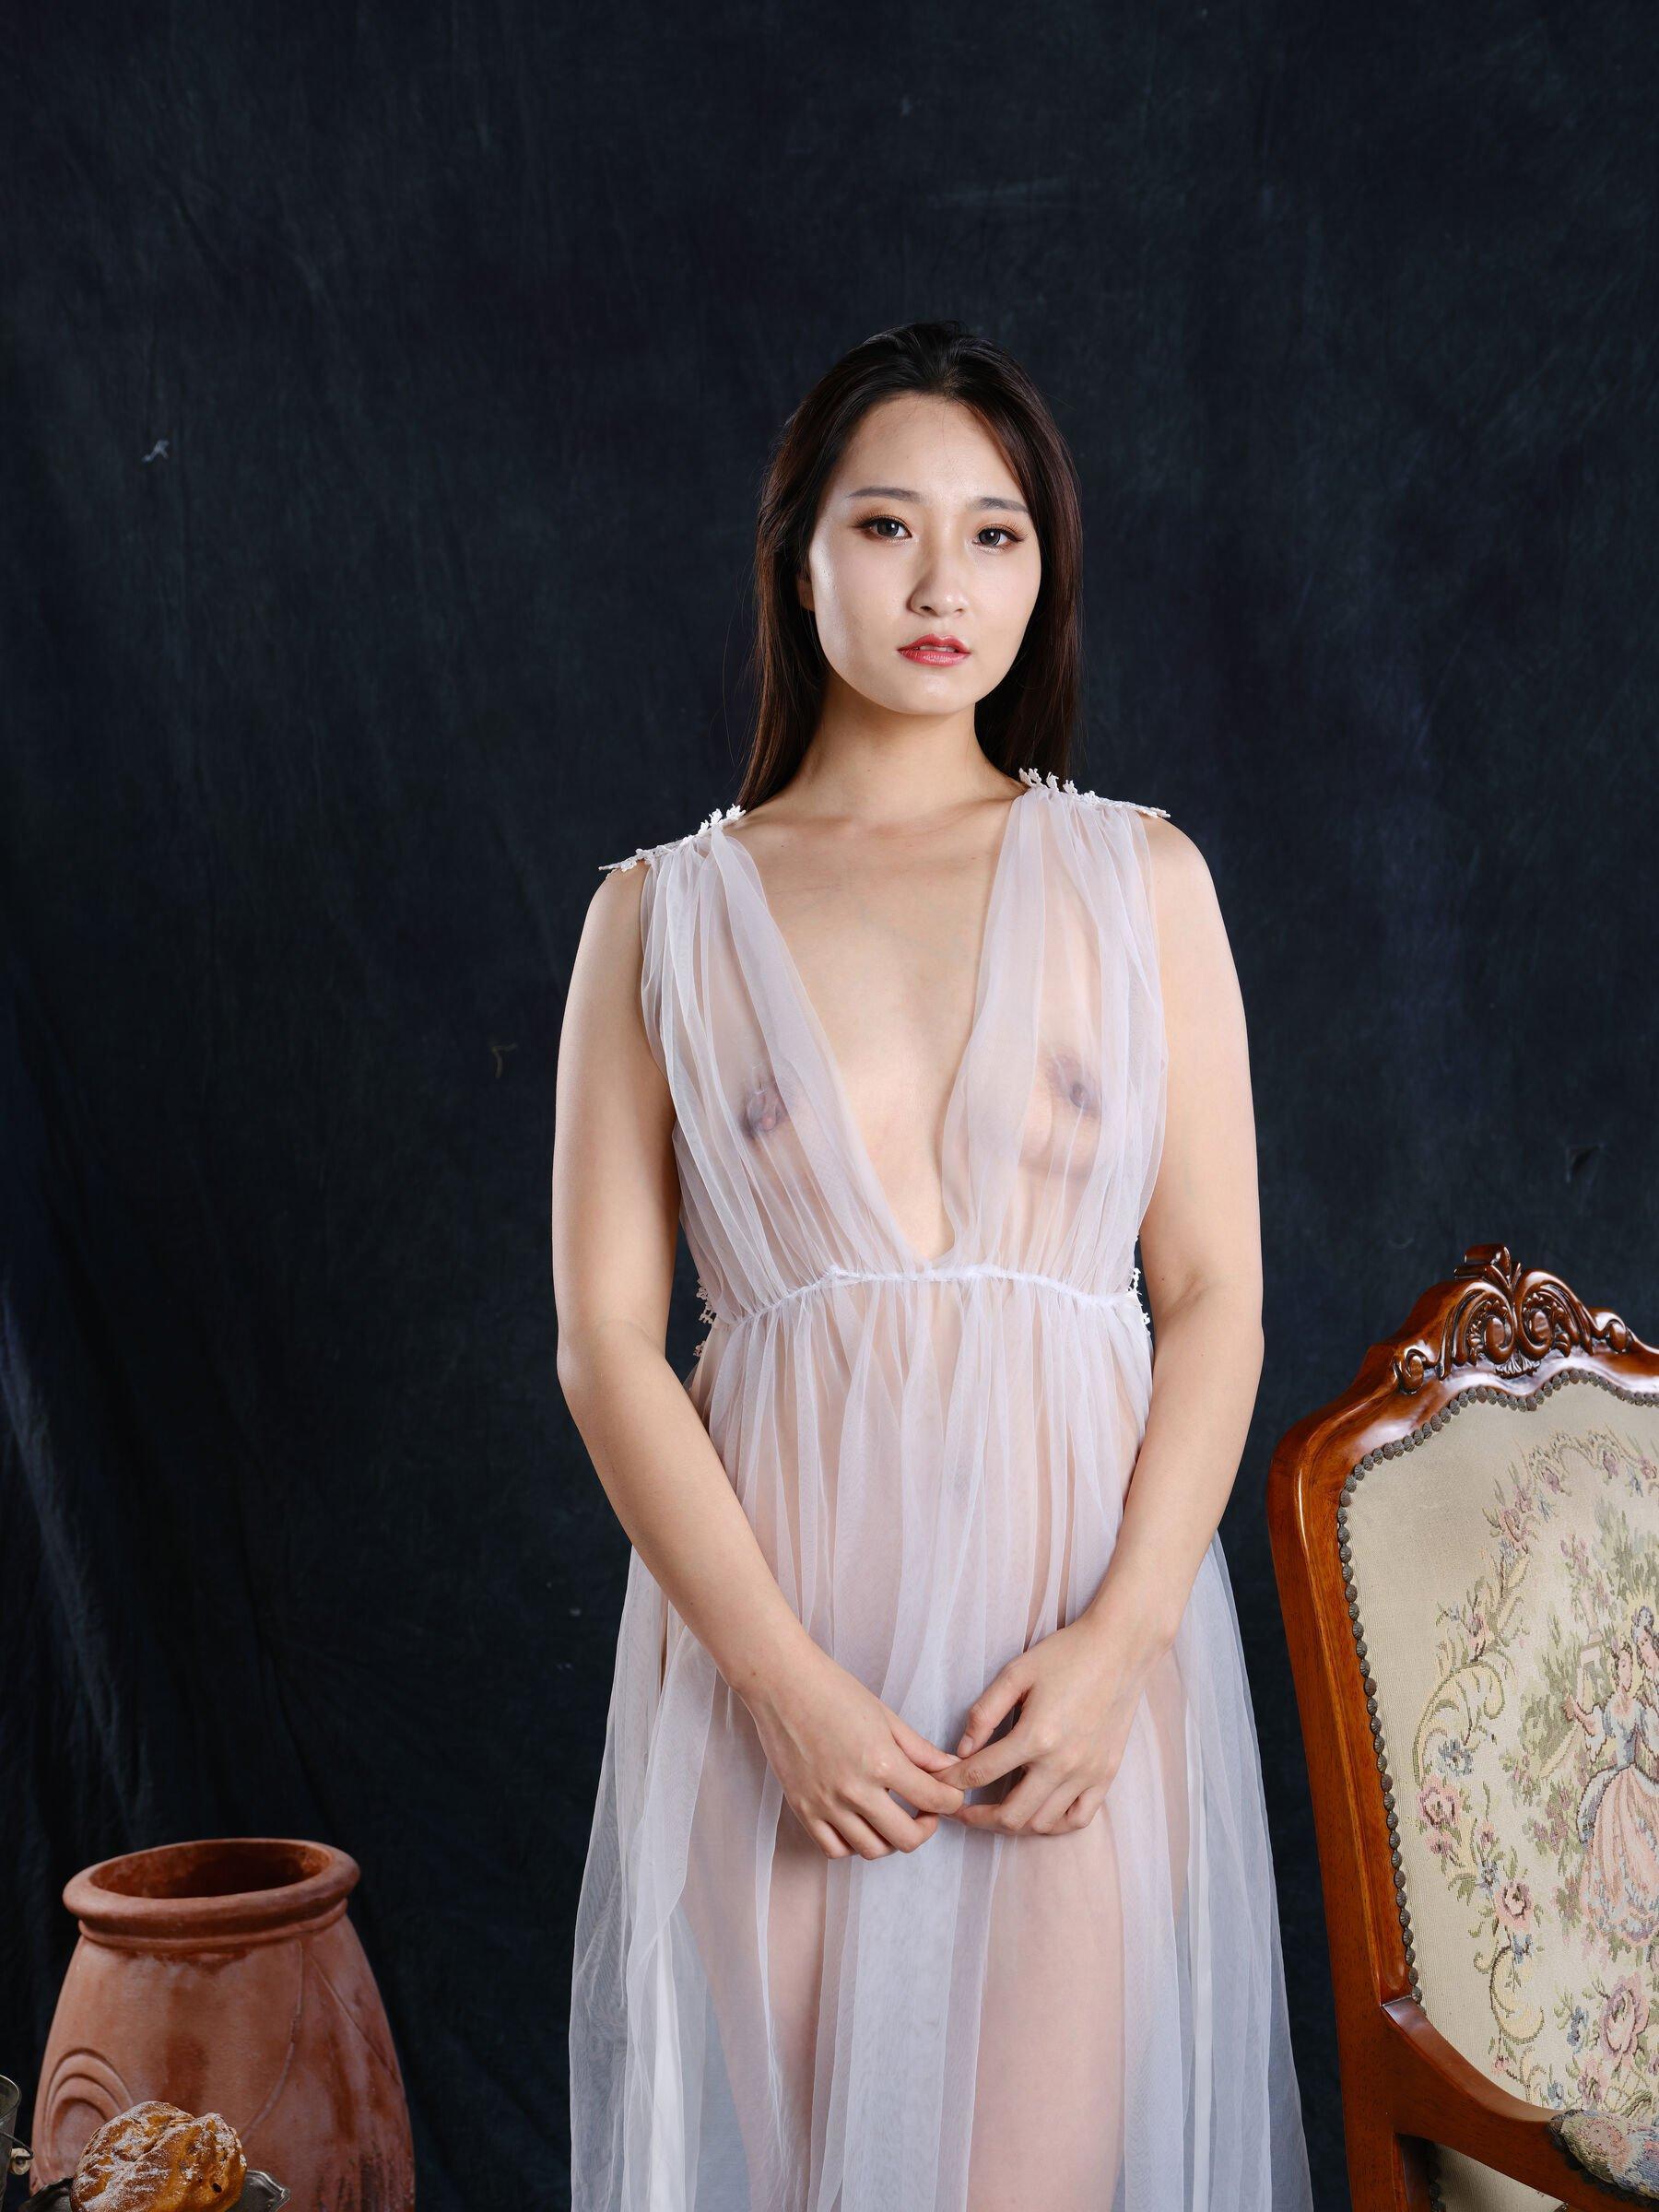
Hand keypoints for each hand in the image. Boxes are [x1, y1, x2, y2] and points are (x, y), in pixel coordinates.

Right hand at [743, 1645, 966, 1860]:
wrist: (783, 1684)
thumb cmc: (835, 1692)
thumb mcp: (886, 1717)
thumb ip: (920, 1750)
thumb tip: (950, 1770)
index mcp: (881, 1762)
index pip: (933, 1799)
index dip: (952, 1801)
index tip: (951, 1797)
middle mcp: (855, 1791)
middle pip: (906, 1838)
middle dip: (926, 1828)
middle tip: (926, 1812)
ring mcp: (826, 1804)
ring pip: (871, 1849)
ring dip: (890, 1839)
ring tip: (892, 1818)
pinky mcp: (802, 1809)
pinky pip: (834, 1849)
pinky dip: (852, 1845)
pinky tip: (859, 1824)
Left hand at [931, 1599, 1171, 1836]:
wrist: (1119, 1650)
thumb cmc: (1064, 1655)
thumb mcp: (1015, 1672)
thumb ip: (984, 1712)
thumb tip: (962, 1750)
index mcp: (1035, 1736)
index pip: (981, 1773)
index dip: (953, 1782)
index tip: (939, 1783)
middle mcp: (1062, 1764)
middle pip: (1011, 1815)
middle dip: (977, 1817)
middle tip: (959, 1810)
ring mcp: (1087, 1774)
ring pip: (1042, 1824)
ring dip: (1013, 1824)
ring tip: (994, 1812)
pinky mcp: (1105, 1776)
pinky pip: (1078, 1819)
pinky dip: (1053, 1825)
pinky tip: (1037, 1813)